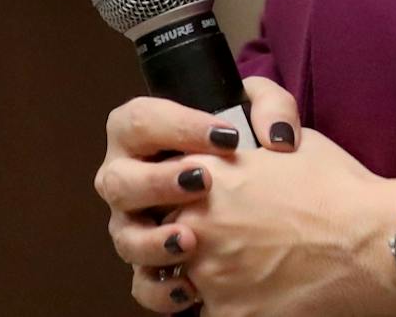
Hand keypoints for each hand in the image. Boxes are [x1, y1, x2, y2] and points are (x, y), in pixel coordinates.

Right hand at [95, 78, 302, 310]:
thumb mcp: (259, 111)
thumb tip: (278, 138)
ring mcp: (133, 224)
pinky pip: (141, 284)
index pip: (139, 120)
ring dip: (154, 242)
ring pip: (124, 237)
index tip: (226, 138)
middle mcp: (127, 178)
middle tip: (202, 183)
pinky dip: (162, 289)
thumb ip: (271, 106)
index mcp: (141, 132)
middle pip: (118, 181)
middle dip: (156, 182)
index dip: (177, 126)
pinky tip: (191, 287)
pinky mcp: (147, 265)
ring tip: (191, 241)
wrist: (251, 194)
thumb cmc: (240, 142)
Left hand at [172, 84, 395, 316]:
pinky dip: (224, 304)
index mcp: (209, 174)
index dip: (177, 189)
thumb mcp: (295, 135)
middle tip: (216, 235)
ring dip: (196, 274)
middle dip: (183, 233)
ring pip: (175, 278)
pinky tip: (254, 291)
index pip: (164, 180)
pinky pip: (204, 313)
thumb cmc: (339, 188)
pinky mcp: (227, 316)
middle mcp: (198, 224)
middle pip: (162, 231)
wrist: (372, 244)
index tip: (195, 196)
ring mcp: (209, 276)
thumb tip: (234, 125)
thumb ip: (251, 126)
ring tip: (234, 267)